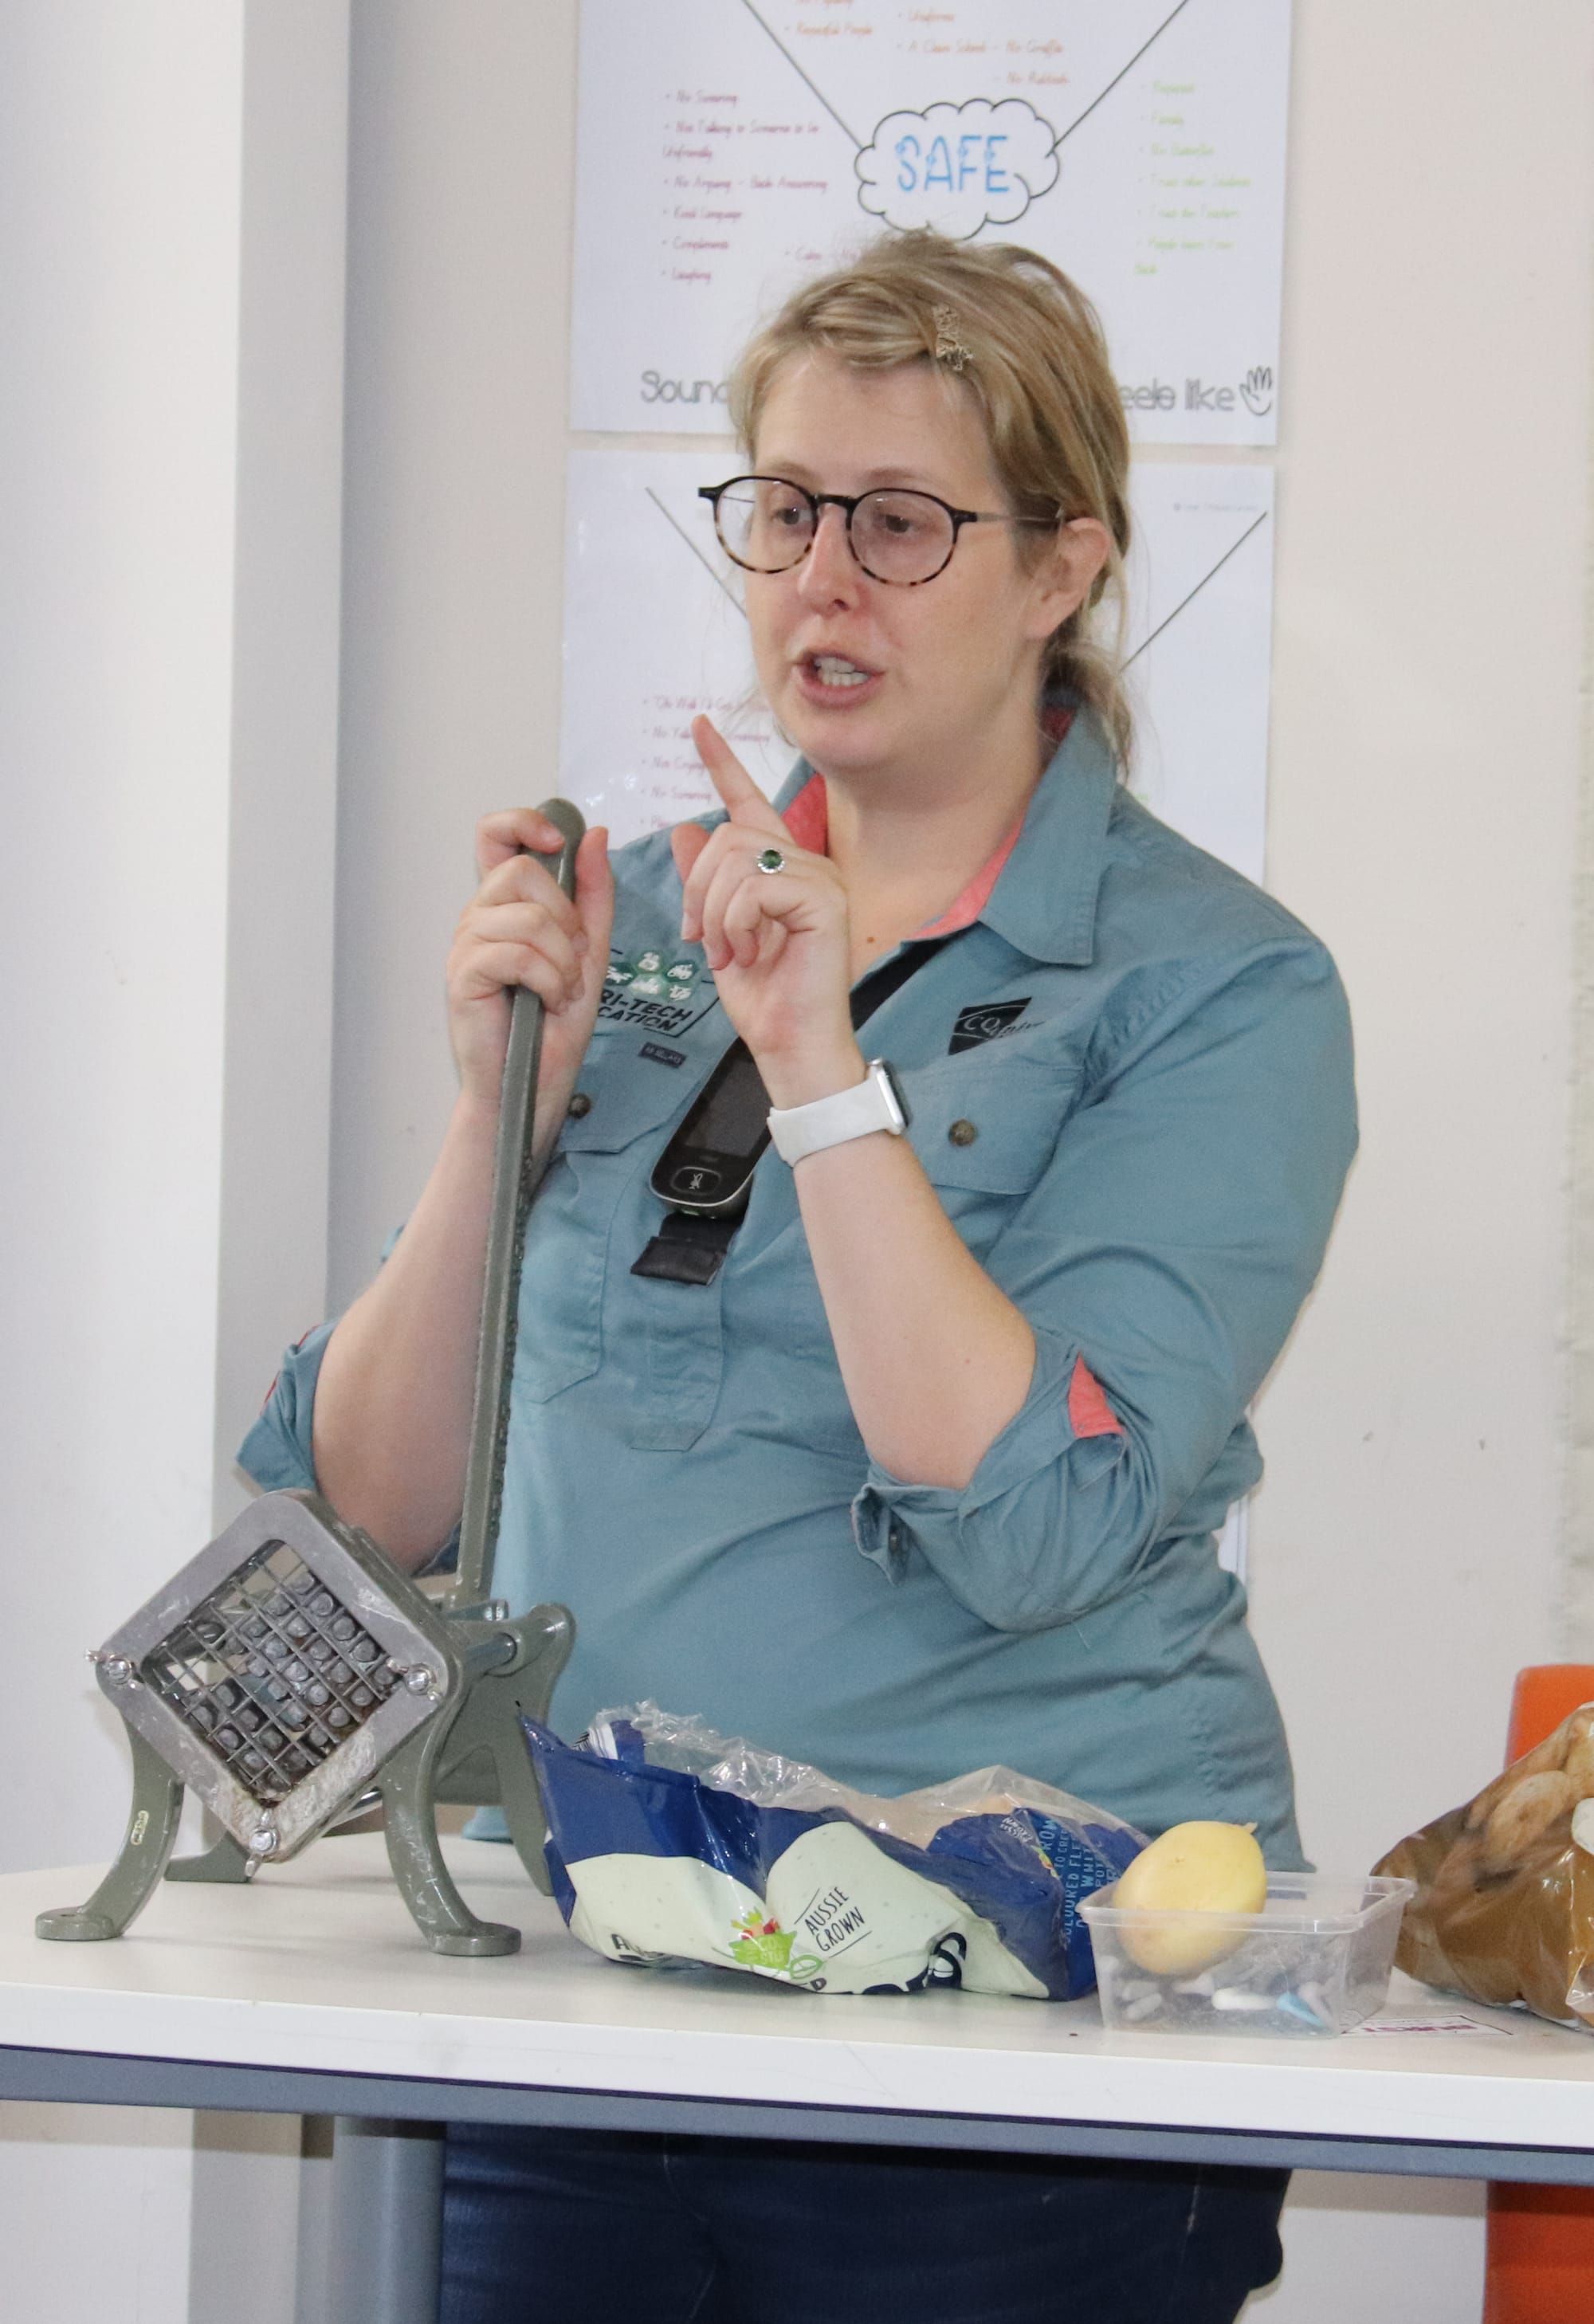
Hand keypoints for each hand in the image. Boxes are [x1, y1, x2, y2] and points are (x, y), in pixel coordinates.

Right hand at [447, 810, 613, 1117]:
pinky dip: (546, 979)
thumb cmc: (554, 1025)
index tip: (558, 844)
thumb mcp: (589, 950)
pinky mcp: (461, 975)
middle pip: (522, 872)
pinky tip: (546, 1002)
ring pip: (524, 916)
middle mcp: (479, 916)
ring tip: (561, 990)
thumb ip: (593, 894)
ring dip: (561, 959)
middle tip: (573, 959)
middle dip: (565, 917)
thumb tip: (594, 834)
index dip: (524, 823)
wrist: (536, 1083)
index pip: (495, 835)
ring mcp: (465, 945)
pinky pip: (513, 954)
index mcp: (506, 904)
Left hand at [672, 718, 861, 1104]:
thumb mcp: (717, 934)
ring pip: (736, 861)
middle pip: (727, 838)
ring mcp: (822, 880)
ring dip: (714, 915)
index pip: (749, 804)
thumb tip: (686, 829)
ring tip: (727, 955)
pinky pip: (754, 887)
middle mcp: (809, 865)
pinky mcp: (826, 900)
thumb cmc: (764, 1001)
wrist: (792, 1048)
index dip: (723, 764)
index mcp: (783, 871)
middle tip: (701, 941)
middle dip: (697, 891)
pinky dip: (734, 925)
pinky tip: (747, 954)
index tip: (697, 727)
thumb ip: (706, 884)